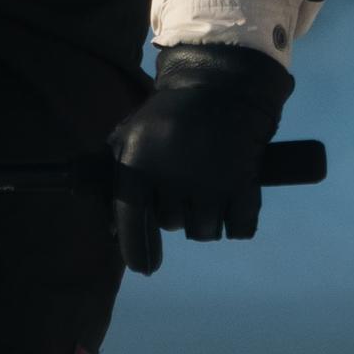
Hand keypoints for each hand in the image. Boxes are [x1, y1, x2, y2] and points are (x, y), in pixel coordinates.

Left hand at [106, 42, 289, 274]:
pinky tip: (232, 203)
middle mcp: (172, 177)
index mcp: (138, 164)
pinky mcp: (243, 183)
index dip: (135, 250)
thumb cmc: (169, 116)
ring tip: (207, 190)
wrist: (221, 85)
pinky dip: (237, 222)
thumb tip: (110, 229)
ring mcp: (210, 182)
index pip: (131, 221)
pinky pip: (239, 227)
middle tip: (183, 184)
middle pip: (170, 225)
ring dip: (206, 218)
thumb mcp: (130, 136)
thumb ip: (114, 177)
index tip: (145, 267)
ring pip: (204, 231)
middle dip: (175, 211)